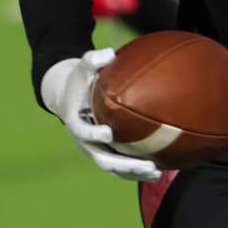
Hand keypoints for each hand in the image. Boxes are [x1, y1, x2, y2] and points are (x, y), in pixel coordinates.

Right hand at [42, 50, 161, 181]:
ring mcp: (93, 149)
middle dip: (123, 164)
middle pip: (102, 159)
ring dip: (133, 173)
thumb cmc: (80, 79)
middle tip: (146, 164)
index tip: (109, 134)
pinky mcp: (103, 153)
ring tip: (157, 173)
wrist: (68, 96)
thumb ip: (93, 59)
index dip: (93, 134)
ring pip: (113, 168)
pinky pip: (119, 167)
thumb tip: (109, 53)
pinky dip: (135, 171)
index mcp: (76, 120)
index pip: (83, 131)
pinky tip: (159, 171)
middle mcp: (84, 141)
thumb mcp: (82, 65)